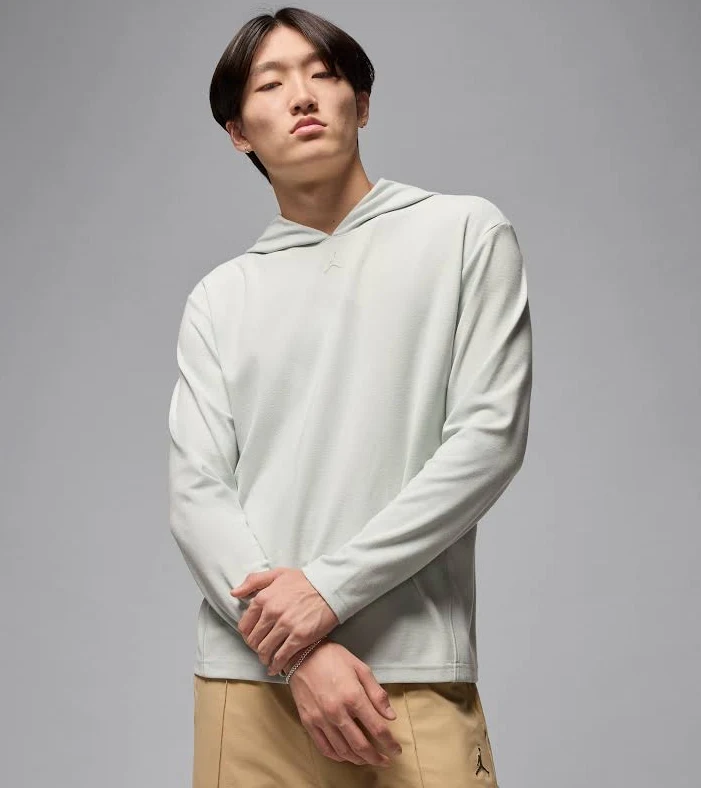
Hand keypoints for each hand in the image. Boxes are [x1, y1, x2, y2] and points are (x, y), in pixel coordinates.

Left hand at [231, 567, 339, 675]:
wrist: (331, 587)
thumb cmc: (305, 580)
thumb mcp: (277, 573)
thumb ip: (254, 581)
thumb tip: (234, 593)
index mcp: (264, 598)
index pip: (244, 625)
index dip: (247, 635)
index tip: (253, 638)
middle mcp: (272, 612)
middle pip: (254, 640)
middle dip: (256, 647)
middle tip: (262, 650)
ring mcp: (285, 626)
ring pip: (265, 650)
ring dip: (265, 658)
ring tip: (268, 660)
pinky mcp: (299, 637)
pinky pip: (281, 657)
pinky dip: (276, 665)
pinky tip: (276, 668)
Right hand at [287, 640, 402, 767]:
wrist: (300, 654)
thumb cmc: (333, 657)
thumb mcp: (360, 668)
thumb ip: (377, 693)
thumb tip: (391, 716)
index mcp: (353, 697)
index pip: (377, 728)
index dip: (390, 743)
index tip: (397, 750)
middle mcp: (337, 712)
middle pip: (361, 745)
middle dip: (376, 757)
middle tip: (385, 761)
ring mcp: (321, 719)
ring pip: (343, 751)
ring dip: (359, 760)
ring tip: (368, 760)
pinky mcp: (308, 722)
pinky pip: (324, 747)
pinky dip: (337, 757)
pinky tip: (346, 756)